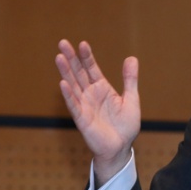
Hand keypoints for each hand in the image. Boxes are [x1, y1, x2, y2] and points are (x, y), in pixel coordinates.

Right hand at [55, 39, 139, 186]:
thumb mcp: (131, 99)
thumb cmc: (125, 126)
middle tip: (62, 42)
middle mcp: (90, 95)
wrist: (121, 147)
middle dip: (71, 58)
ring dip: (66, 72)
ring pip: (73, 86)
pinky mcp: (82, 119)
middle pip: (78, 73)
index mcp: (102, 88)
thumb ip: (130, 79)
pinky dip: (68, 95)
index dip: (87, 56)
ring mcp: (85, 106)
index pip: (92, 68)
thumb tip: (131, 58)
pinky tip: (62, 83)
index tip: (82, 43)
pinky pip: (74, 105)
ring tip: (59, 57)